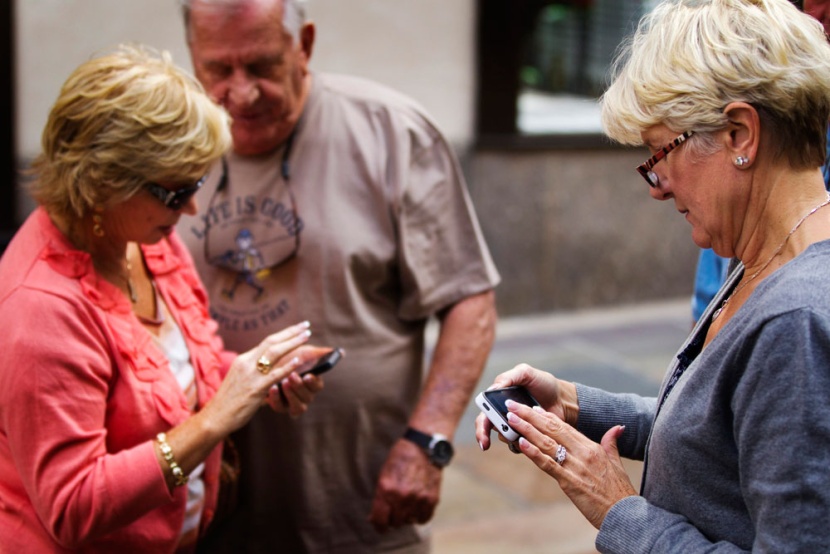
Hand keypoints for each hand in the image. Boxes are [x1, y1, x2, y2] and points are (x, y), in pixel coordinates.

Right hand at [204, 321, 310, 435]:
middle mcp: (246, 363)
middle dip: (291, 332)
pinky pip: (275, 374)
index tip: (297, 328)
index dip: (284, 334)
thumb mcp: (240, 380)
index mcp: (243, 360)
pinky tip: (299, 360)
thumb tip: (272, 371)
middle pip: (271, 341)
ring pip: (274, 353)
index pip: (266, 342)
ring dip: (293, 343)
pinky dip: (288, 365)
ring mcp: (251, 375)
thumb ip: (255, 373)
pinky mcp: (255, 388)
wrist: (215, 417)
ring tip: (307, 336)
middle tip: (306, 325)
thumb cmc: (229, 402)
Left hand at [265, 345, 332, 415]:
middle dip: (299, 386)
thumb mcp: (302, 352)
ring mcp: (293, 403)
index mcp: (313, 384)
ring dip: (291, 394)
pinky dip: (276, 398)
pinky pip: (280, 407)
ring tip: (283, 382)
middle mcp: (305, 396)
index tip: (307, 375)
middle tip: (292, 376)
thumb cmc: (288, 357)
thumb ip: (317, 352)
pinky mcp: (280, 407)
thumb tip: (339, 351)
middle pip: (307, 397)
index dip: (313, 382)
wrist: (267, 366)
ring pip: (297, 405)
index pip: (317, 386)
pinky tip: (272, 388)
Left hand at [368, 439, 441, 531]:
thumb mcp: (384, 474)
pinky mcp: (432, 499)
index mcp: (386, 489)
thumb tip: (374, 518)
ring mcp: (418, 499)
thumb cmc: (400, 458)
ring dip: (407, 517)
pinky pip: (424, 519)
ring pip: (409, 521)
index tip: (380, 526)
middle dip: (393, 519)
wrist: (423, 447)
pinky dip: (420, 516)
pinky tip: (417, 507)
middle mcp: (402, 497)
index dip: (378, 526)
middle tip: (395, 510)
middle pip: (395, 523)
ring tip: (407, 504)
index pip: (379, 520)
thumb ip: (380, 497)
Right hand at [474, 363, 577, 450]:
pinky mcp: (527, 437)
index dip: (480, 423)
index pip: (484, 413)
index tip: (482, 429)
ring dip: (509, 436)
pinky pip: (520, 445)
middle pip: (488, 428)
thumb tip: (492, 389)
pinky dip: (522, 444)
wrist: (562, 398)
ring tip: (521, 431)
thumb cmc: (543, 383)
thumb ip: (509, 377)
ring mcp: (515, 427)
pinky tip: (530, 439)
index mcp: (499, 399)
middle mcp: (503, 414)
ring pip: (504, 437)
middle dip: (483, 436)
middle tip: (485, 444)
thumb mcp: (526, 373)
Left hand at [507, 401, 635, 528]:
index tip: (532, 408)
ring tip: (511, 420)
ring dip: (527, 430)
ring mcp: (575, 467)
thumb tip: (618, 427)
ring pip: (546, 443)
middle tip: (513, 406)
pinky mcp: (569, 482)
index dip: (546, 416)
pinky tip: (521, 443)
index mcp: (592, 447)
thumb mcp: (617, 462)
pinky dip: (533, 453)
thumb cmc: (620, 491)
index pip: (564, 427)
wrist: (625, 514)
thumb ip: (612, 443)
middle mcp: (582, 453)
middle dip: (530, 416)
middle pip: (552, 430)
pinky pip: (548, 465)